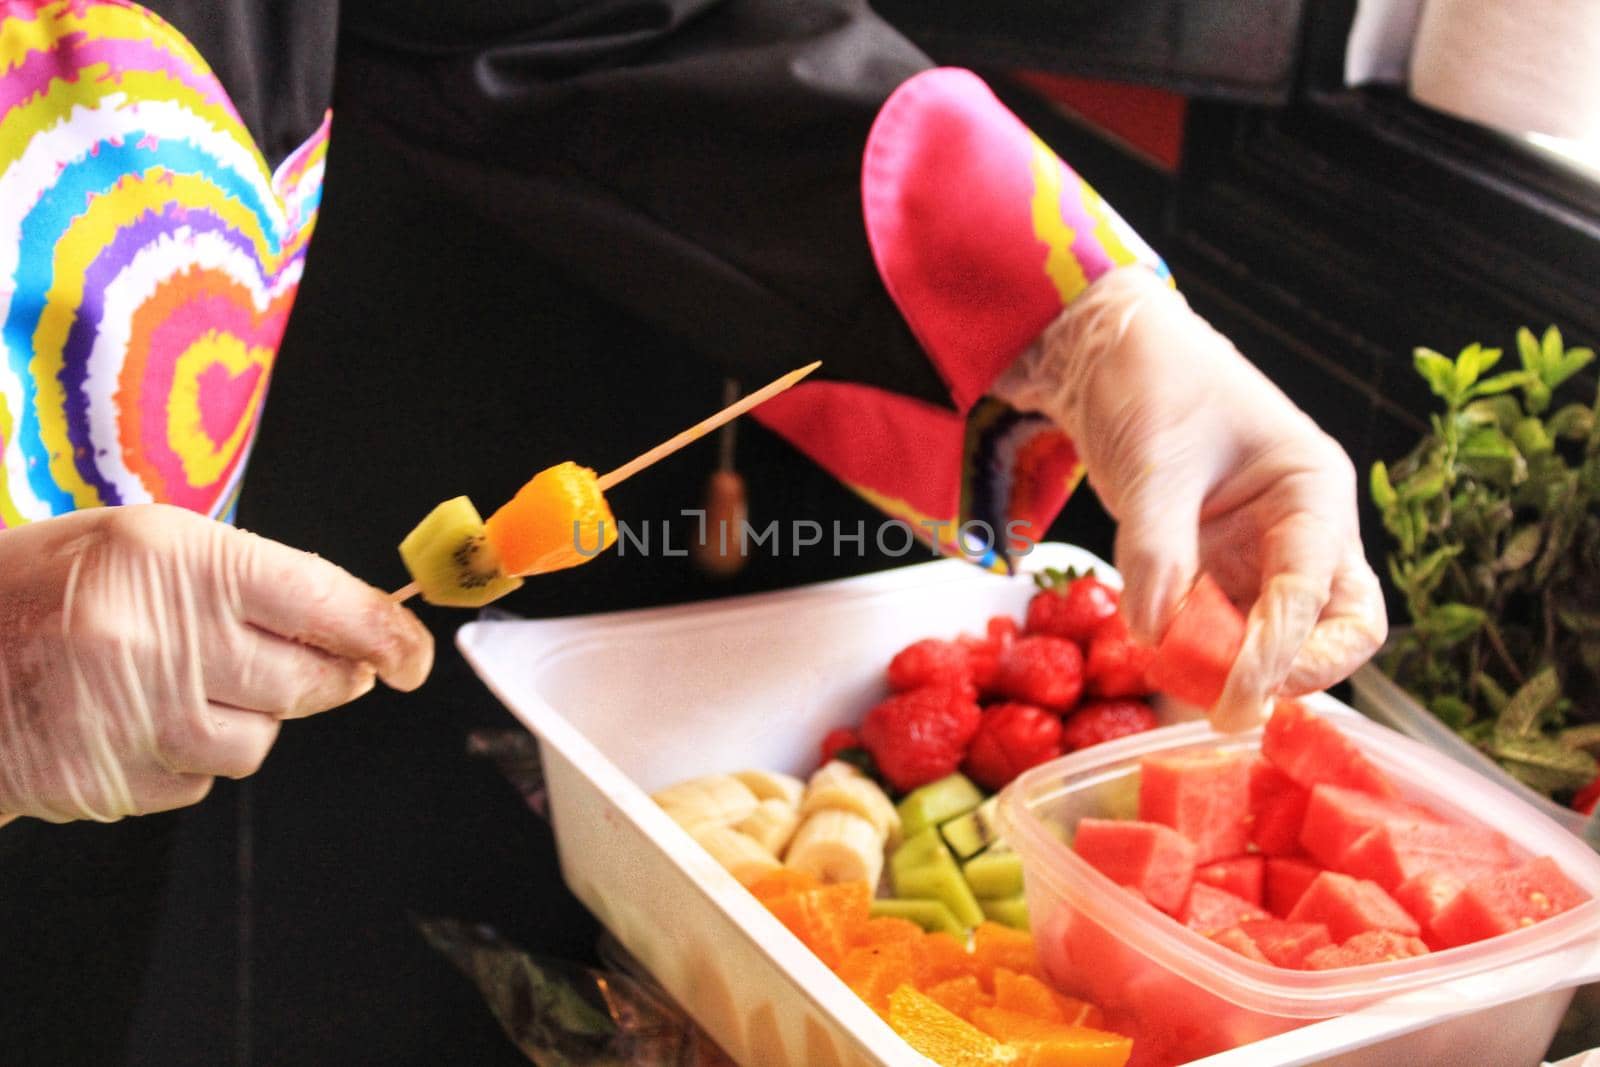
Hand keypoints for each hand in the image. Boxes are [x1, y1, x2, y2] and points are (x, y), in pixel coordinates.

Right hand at [0, 504, 432, 821]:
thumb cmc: (41, 590)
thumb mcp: (144, 546)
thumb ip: (250, 581)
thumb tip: (356, 629)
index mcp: (173, 558)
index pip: (323, 601)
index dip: (386, 633)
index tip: (414, 654)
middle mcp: (157, 636)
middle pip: (308, 683)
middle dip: (330, 678)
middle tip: (314, 664)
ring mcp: (132, 717)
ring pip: (260, 741)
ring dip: (248, 720)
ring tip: (182, 683)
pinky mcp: (110, 781)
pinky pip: (201, 780)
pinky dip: (190, 757)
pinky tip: (138, 720)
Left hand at [997, 266, 1385, 730]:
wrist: (1111, 353)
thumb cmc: (1152, 383)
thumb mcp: (1155, 464)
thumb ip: (1157, 550)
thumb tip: (1154, 635)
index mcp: (1312, 490)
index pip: (1316, 593)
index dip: (1280, 654)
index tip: (1236, 700)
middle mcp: (1303, 528)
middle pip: (1340, 627)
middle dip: (1296, 675)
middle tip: (1231, 710)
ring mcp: (1263, 551)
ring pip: (1284, 636)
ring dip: (1241, 671)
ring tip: (1183, 690)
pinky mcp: (1220, 566)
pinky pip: (1227, 626)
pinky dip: (1201, 652)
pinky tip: (1162, 662)